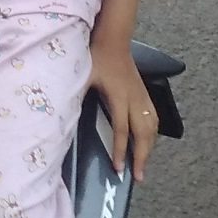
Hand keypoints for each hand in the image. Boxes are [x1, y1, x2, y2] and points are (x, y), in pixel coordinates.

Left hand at [88, 34, 159, 180]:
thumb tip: (64, 118)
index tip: (118, 170)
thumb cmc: (96, 57)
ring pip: (151, 127)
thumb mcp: (82, 76)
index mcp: (119, 96)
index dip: (120, 150)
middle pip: (142, 133)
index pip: (121, 129)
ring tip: (143, 166)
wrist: (113, 39)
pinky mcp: (145, 94)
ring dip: (149, 148)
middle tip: (137, 178)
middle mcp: (134, 98)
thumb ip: (76, 96)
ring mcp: (142, 96)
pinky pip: (154, 118)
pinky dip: (153, 135)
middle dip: (141, 157)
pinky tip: (150, 143)